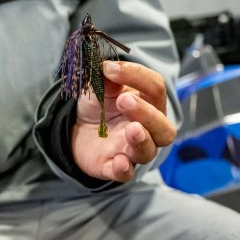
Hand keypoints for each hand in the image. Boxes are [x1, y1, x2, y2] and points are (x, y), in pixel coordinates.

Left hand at [71, 60, 176, 181]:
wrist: (76, 128)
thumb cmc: (98, 105)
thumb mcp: (99, 86)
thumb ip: (106, 77)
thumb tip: (108, 66)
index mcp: (147, 103)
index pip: (155, 88)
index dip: (137, 75)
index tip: (110, 68)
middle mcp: (146, 129)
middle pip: (163, 127)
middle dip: (147, 114)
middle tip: (125, 100)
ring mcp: (131, 150)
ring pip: (149, 151)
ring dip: (142, 140)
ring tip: (132, 128)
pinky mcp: (113, 167)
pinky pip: (125, 174)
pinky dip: (124, 169)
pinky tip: (119, 161)